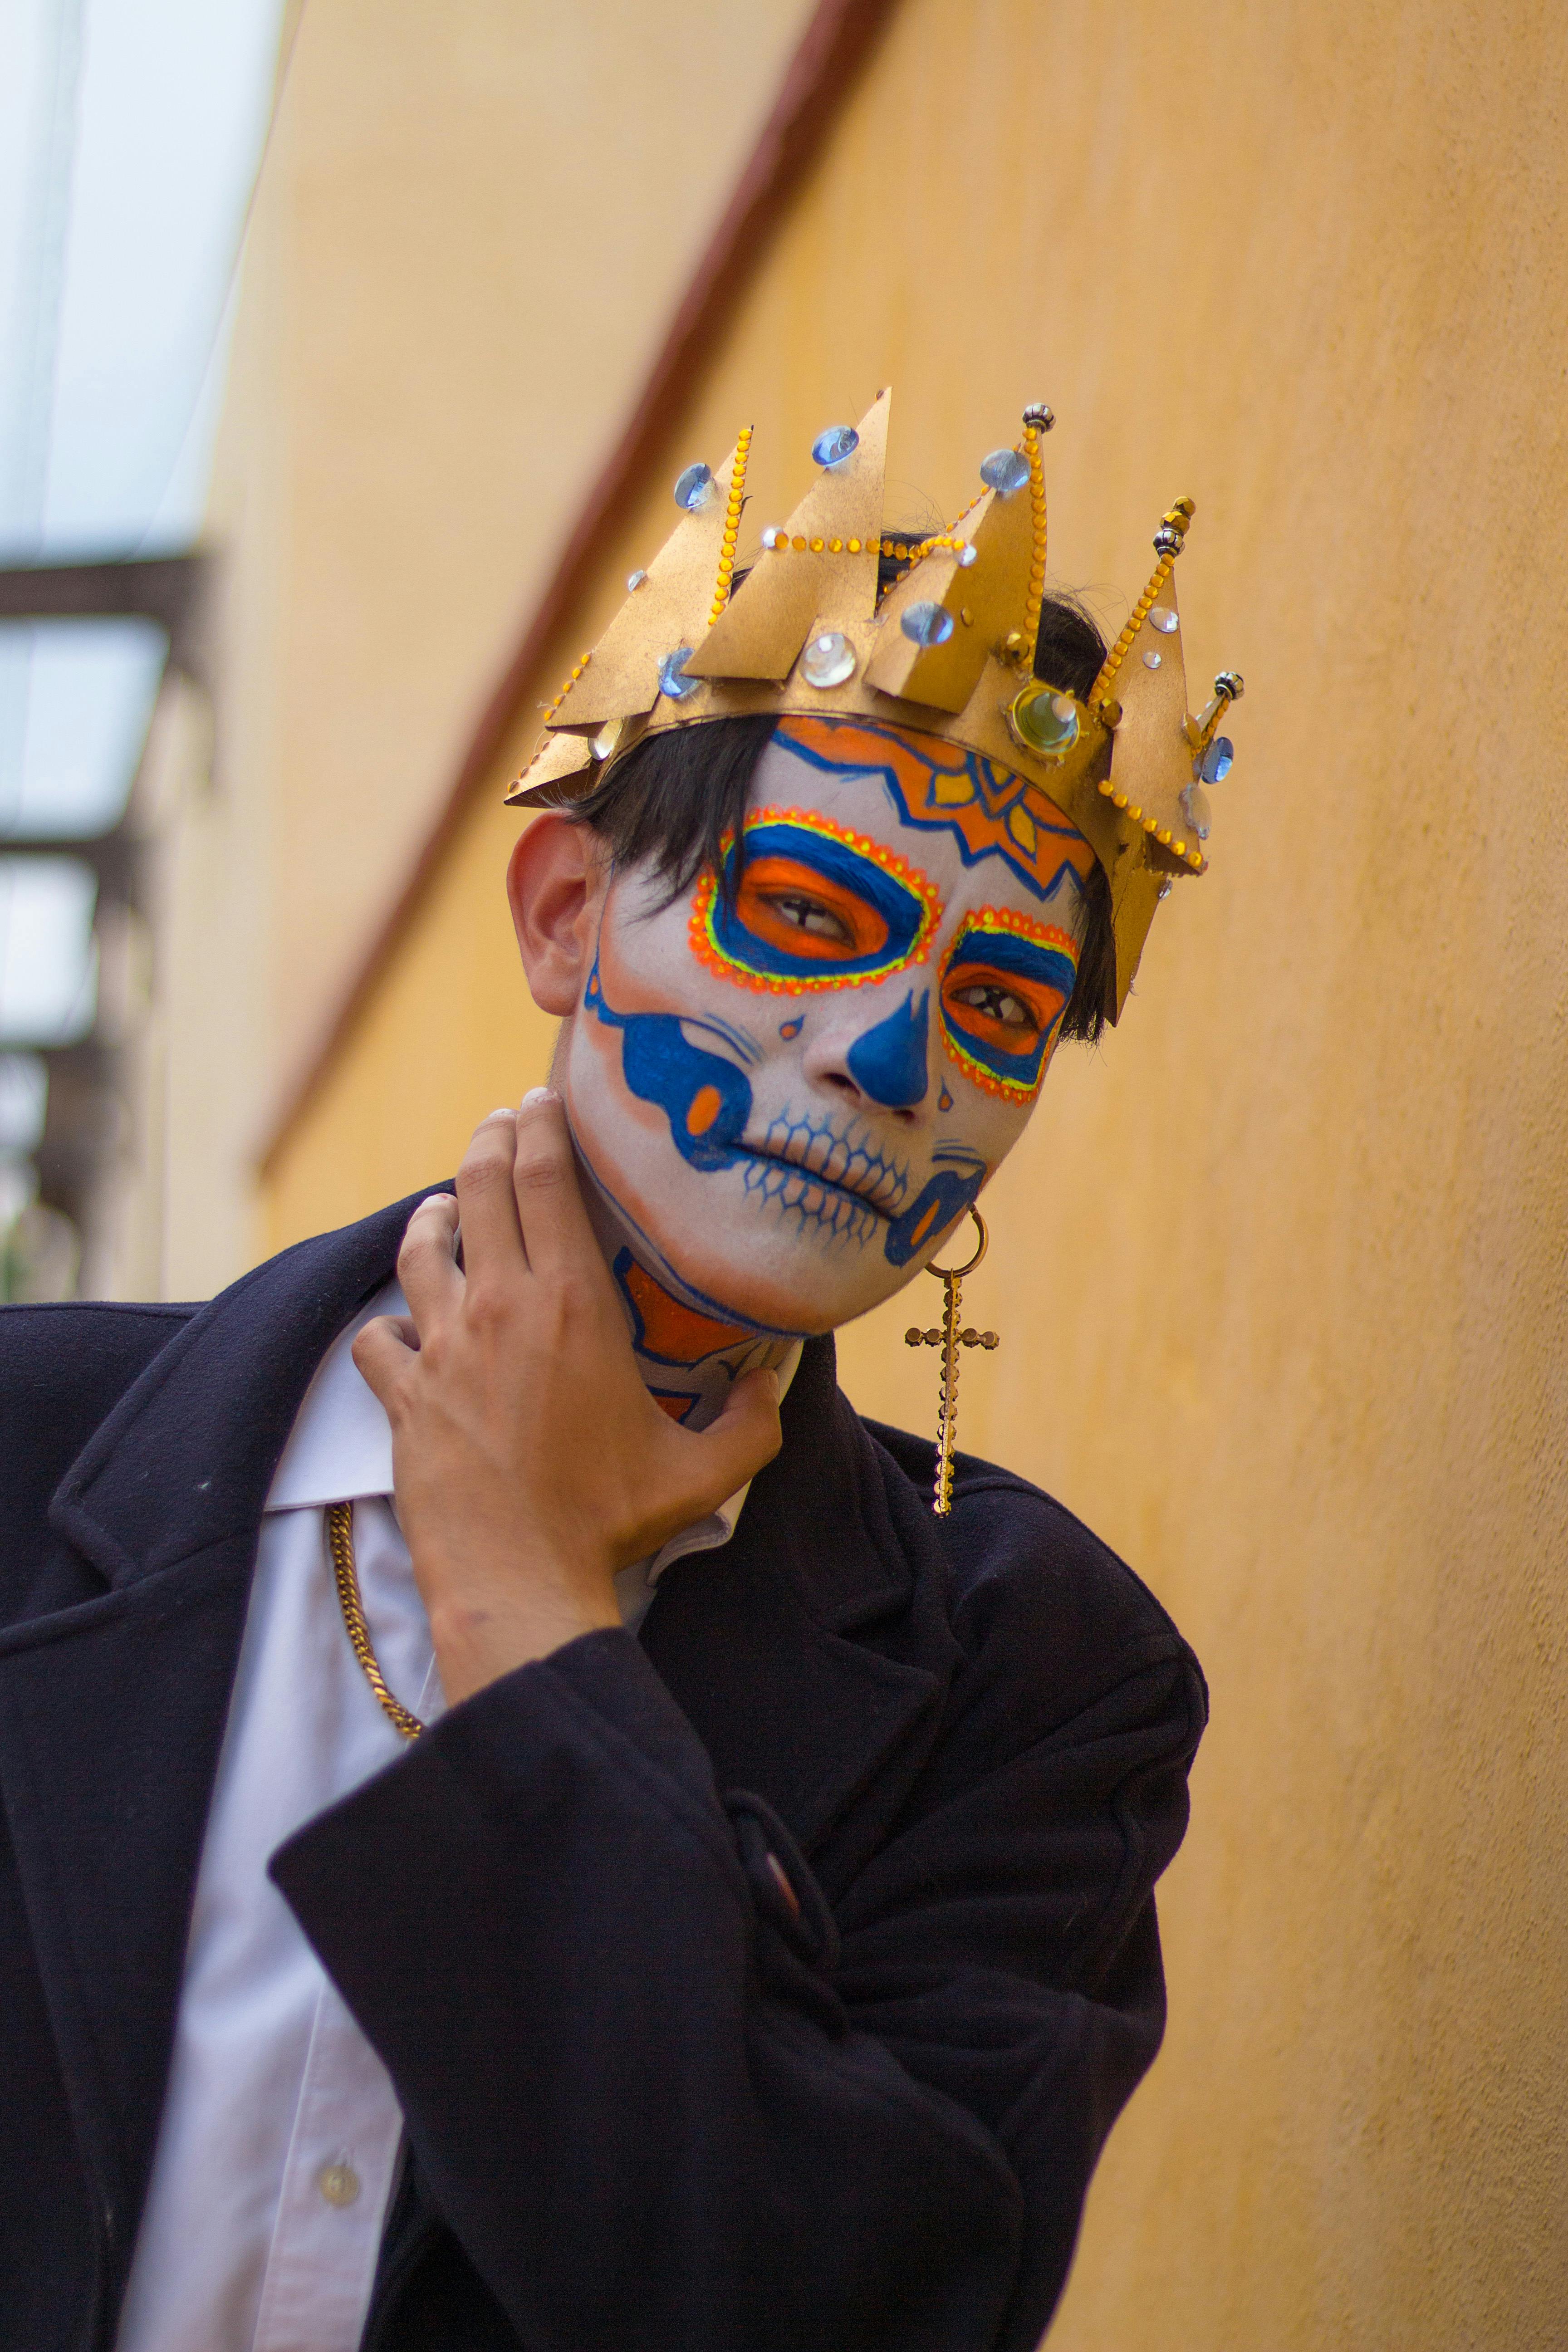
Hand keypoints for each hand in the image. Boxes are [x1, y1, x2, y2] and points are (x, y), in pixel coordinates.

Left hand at [352, 1090, 782, 1702]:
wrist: (517, 1579)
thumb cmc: (609, 1520)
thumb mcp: (703, 1472)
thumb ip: (751, 1421)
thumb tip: (777, 1381)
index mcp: (570, 1304)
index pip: (545, 1181)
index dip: (540, 1128)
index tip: (539, 1100)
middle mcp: (498, 1307)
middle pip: (478, 1188)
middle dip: (487, 1142)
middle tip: (498, 1124)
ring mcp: (441, 1348)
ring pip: (420, 1249)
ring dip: (431, 1217)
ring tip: (441, 1207)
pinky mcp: (403, 1396)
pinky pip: (378, 1337)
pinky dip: (387, 1325)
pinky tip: (401, 1327)